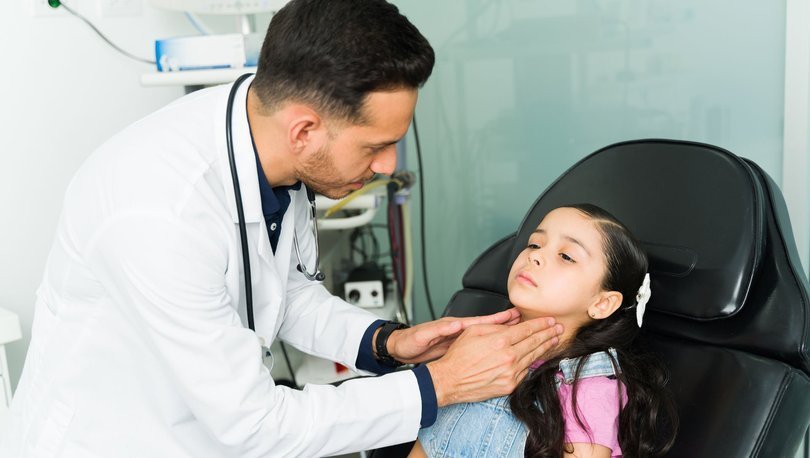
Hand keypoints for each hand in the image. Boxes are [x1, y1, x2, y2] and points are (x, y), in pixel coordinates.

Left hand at [381, 308, 521, 363]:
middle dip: (506, 322)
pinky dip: (492, 343)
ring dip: (502, 332)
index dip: (496, 318)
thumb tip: (456, 324)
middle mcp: (458, 329)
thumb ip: (439, 329)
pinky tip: (501, 345)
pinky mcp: (457, 347)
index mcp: (452, 325)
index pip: (478, 321)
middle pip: (487, 325)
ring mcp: (459, 338)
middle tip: (525, 318)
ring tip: (520, 329)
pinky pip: (479, 345)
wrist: (400, 349)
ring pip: (486, 335)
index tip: (513, 314)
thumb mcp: (422, 336)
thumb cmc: (409, 341)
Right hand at [426, 317, 562, 405]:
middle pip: (535, 342)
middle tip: (559, 328)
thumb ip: (495, 326)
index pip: (527, 329)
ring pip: (533, 357)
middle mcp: (509, 356)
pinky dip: (533, 363)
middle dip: (549, 334)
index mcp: (500, 340)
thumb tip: (511, 325)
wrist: (449, 380)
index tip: (550, 320)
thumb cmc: (458, 356)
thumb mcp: (474, 331)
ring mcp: (510, 372)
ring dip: (545, 347)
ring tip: (554, 340)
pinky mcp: (509, 385)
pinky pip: (525, 372)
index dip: (541, 324)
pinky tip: (538, 357)